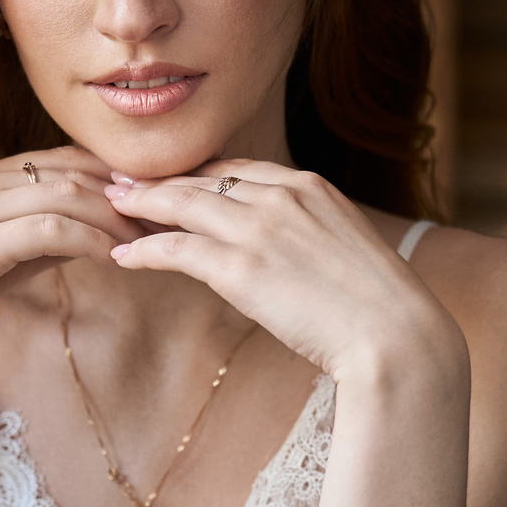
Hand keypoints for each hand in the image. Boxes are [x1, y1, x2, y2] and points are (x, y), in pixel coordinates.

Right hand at [0, 148, 145, 384]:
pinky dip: (90, 240)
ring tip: (158, 237)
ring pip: (68, 192)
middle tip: (176, 212)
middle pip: (75, 167)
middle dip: (129, 189)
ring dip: (119, 215)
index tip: (158, 201)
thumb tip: (82, 240)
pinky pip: (51, 227)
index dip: (115, 177)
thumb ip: (30, 244)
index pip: (64, 161)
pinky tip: (118, 259)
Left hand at [106, 162, 465, 387]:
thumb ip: (312, 235)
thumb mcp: (347, 249)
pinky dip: (145, 249)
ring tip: (109, 207)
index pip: (239, 169)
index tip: (172, 179)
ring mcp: (260, 229)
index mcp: (311, 187)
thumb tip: (290, 252)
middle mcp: (282, 196)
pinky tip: (123, 256)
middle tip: (120, 181)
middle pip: (203, 179)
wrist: (397, 336)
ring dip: (140, 205)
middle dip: (159, 180)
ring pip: (182, 204)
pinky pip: (178, 249)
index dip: (199, 173)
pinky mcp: (241, 268)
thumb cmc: (381, 307)